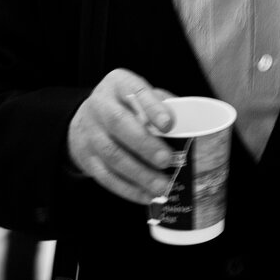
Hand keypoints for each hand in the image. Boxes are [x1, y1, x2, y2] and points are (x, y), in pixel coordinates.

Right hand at [67, 69, 174, 204]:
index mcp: (119, 84)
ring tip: (162, 185)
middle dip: (145, 144)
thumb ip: (164, 104)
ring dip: (139, 173)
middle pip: (119, 124)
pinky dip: (127, 188)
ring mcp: (90, 132)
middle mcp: (100, 105)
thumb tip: (193, 125)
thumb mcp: (142, 94)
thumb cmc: (127, 105)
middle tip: (167, 160)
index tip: (168, 124)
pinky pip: (105, 175)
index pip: (136, 91)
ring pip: (112, 154)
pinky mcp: (86, 157)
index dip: (152, 108)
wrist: (85, 118)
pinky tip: (145, 195)